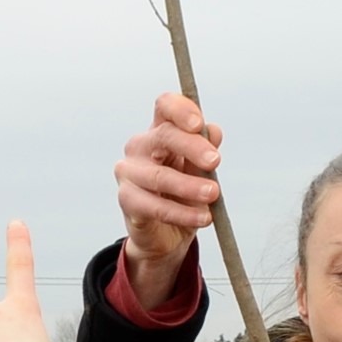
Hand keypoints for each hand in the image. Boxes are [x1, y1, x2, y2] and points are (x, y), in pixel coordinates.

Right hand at [114, 93, 221, 311]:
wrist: (166, 235)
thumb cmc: (183, 196)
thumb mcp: (200, 172)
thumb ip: (206, 152)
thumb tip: (214, 131)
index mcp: (160, 131)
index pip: (165, 107)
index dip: (181, 110)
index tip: (199, 124)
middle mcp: (140, 146)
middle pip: (163, 135)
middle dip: (192, 147)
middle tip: (215, 161)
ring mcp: (129, 172)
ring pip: (160, 176)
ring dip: (190, 186)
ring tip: (213, 194)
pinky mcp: (127, 200)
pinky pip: (155, 206)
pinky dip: (182, 213)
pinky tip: (202, 217)